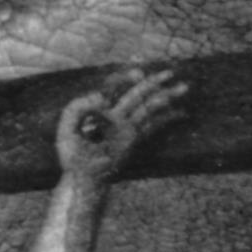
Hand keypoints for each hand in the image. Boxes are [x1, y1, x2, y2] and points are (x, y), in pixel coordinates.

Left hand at [55, 64, 192, 185]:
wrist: (81, 179)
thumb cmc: (72, 156)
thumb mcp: (67, 127)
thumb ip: (77, 107)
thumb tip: (102, 97)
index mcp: (100, 109)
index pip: (115, 86)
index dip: (126, 77)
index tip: (138, 73)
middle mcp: (116, 116)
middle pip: (138, 94)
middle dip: (154, 82)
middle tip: (171, 72)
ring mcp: (126, 128)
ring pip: (149, 107)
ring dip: (166, 97)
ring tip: (184, 87)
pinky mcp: (133, 141)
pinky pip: (153, 126)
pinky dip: (167, 119)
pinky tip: (181, 113)